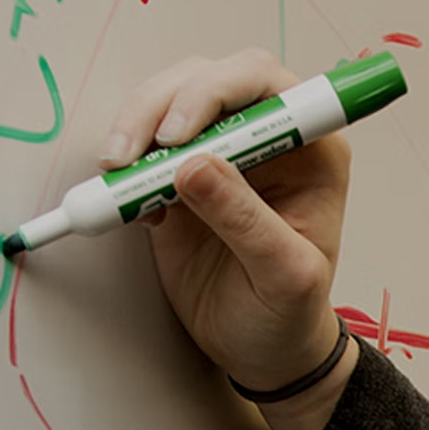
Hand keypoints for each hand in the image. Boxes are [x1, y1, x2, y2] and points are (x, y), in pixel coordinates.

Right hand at [101, 50, 358, 429]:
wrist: (263, 350)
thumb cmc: (290, 313)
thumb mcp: (283, 276)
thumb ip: (246, 220)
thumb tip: (193, 166)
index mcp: (311, 148)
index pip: (264, 83)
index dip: (216, 90)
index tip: (176, 137)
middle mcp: (266, 137)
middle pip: (208, 79)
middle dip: (160, 105)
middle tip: (128, 156)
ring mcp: (219, 152)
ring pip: (169, 102)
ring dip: (134, 129)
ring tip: (117, 176)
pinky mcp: (177, 177)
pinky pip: (143, 147)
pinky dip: (125, 167)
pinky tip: (130, 208)